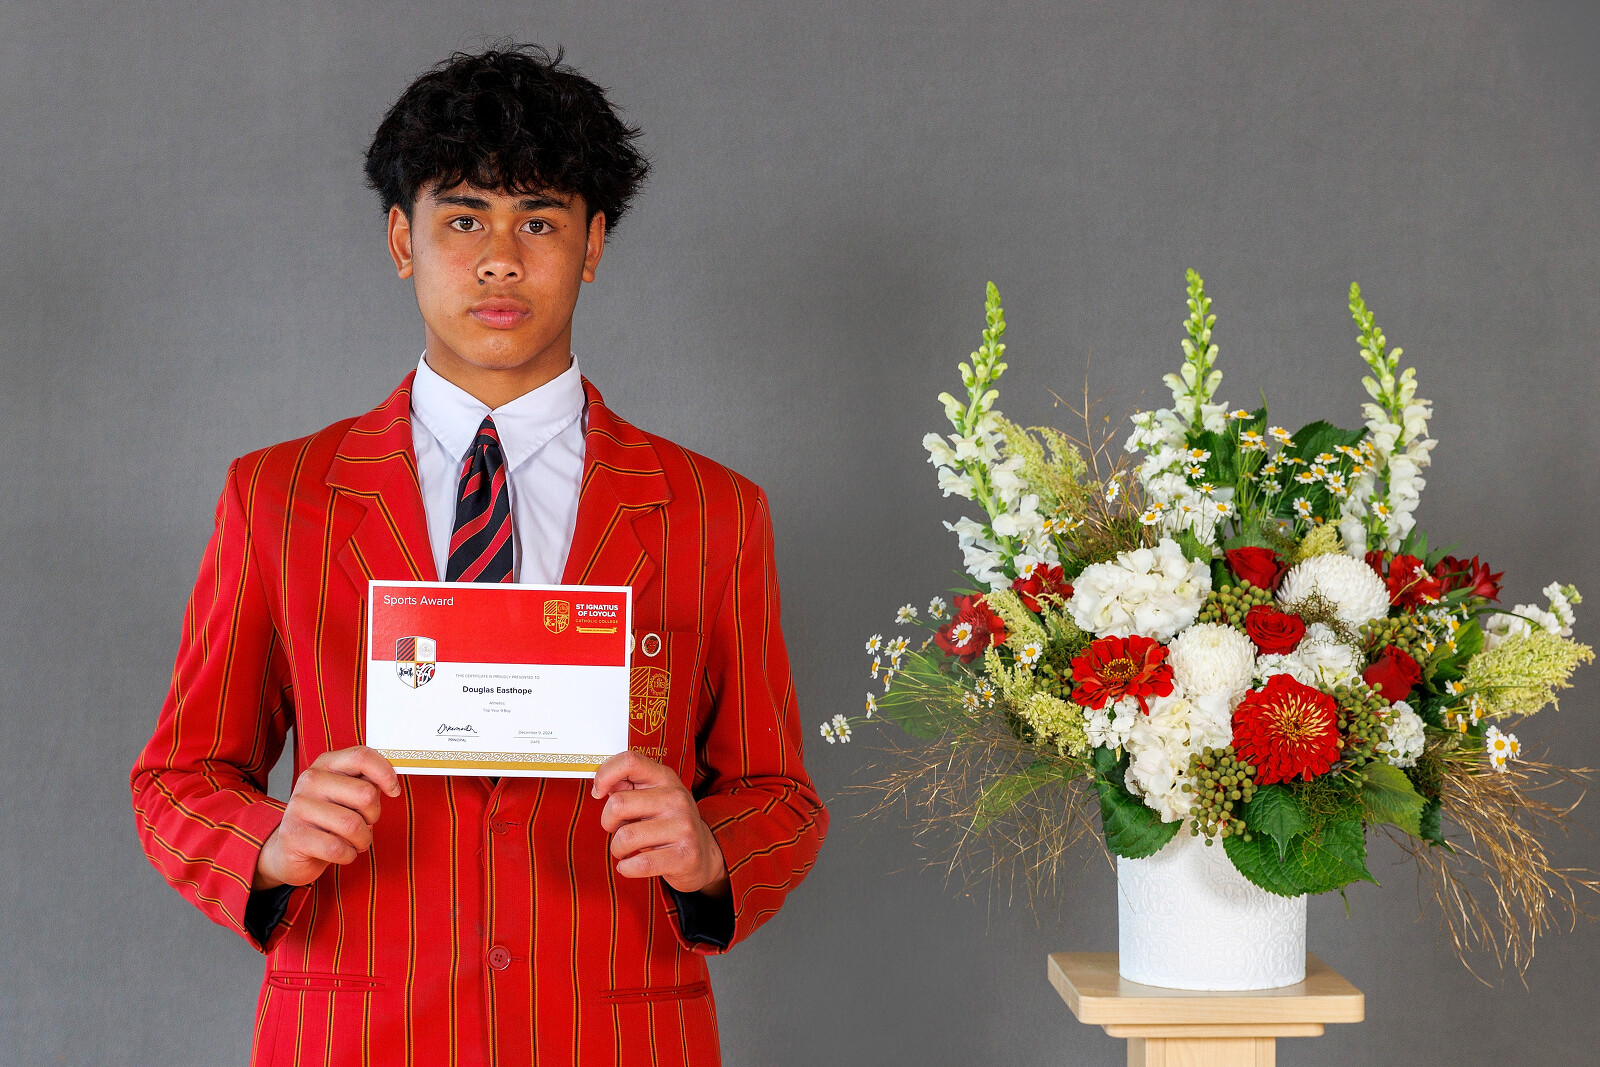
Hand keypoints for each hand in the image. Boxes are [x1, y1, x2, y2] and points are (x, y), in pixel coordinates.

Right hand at [253, 746, 400, 889]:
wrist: (289, 850)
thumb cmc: (327, 820)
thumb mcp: (346, 795)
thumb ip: (366, 783)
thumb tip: (390, 781)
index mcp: (326, 764)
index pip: (362, 756)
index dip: (385, 773)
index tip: (394, 790)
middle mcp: (310, 780)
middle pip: (365, 794)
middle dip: (373, 815)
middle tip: (366, 823)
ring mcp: (299, 807)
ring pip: (353, 825)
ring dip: (363, 839)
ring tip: (356, 841)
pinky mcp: (294, 835)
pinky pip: (338, 848)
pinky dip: (348, 855)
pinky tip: (341, 852)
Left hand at [593, 750, 728, 897]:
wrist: (704, 854)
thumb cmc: (668, 824)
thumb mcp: (654, 797)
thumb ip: (628, 787)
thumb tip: (600, 785)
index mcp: (665, 778)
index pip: (629, 761)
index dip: (605, 775)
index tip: (599, 792)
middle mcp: (676, 798)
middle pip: (618, 804)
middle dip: (608, 822)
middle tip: (618, 829)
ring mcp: (683, 827)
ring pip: (626, 837)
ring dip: (618, 849)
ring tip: (628, 850)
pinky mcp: (685, 855)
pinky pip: (639, 864)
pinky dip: (626, 868)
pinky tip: (631, 865)